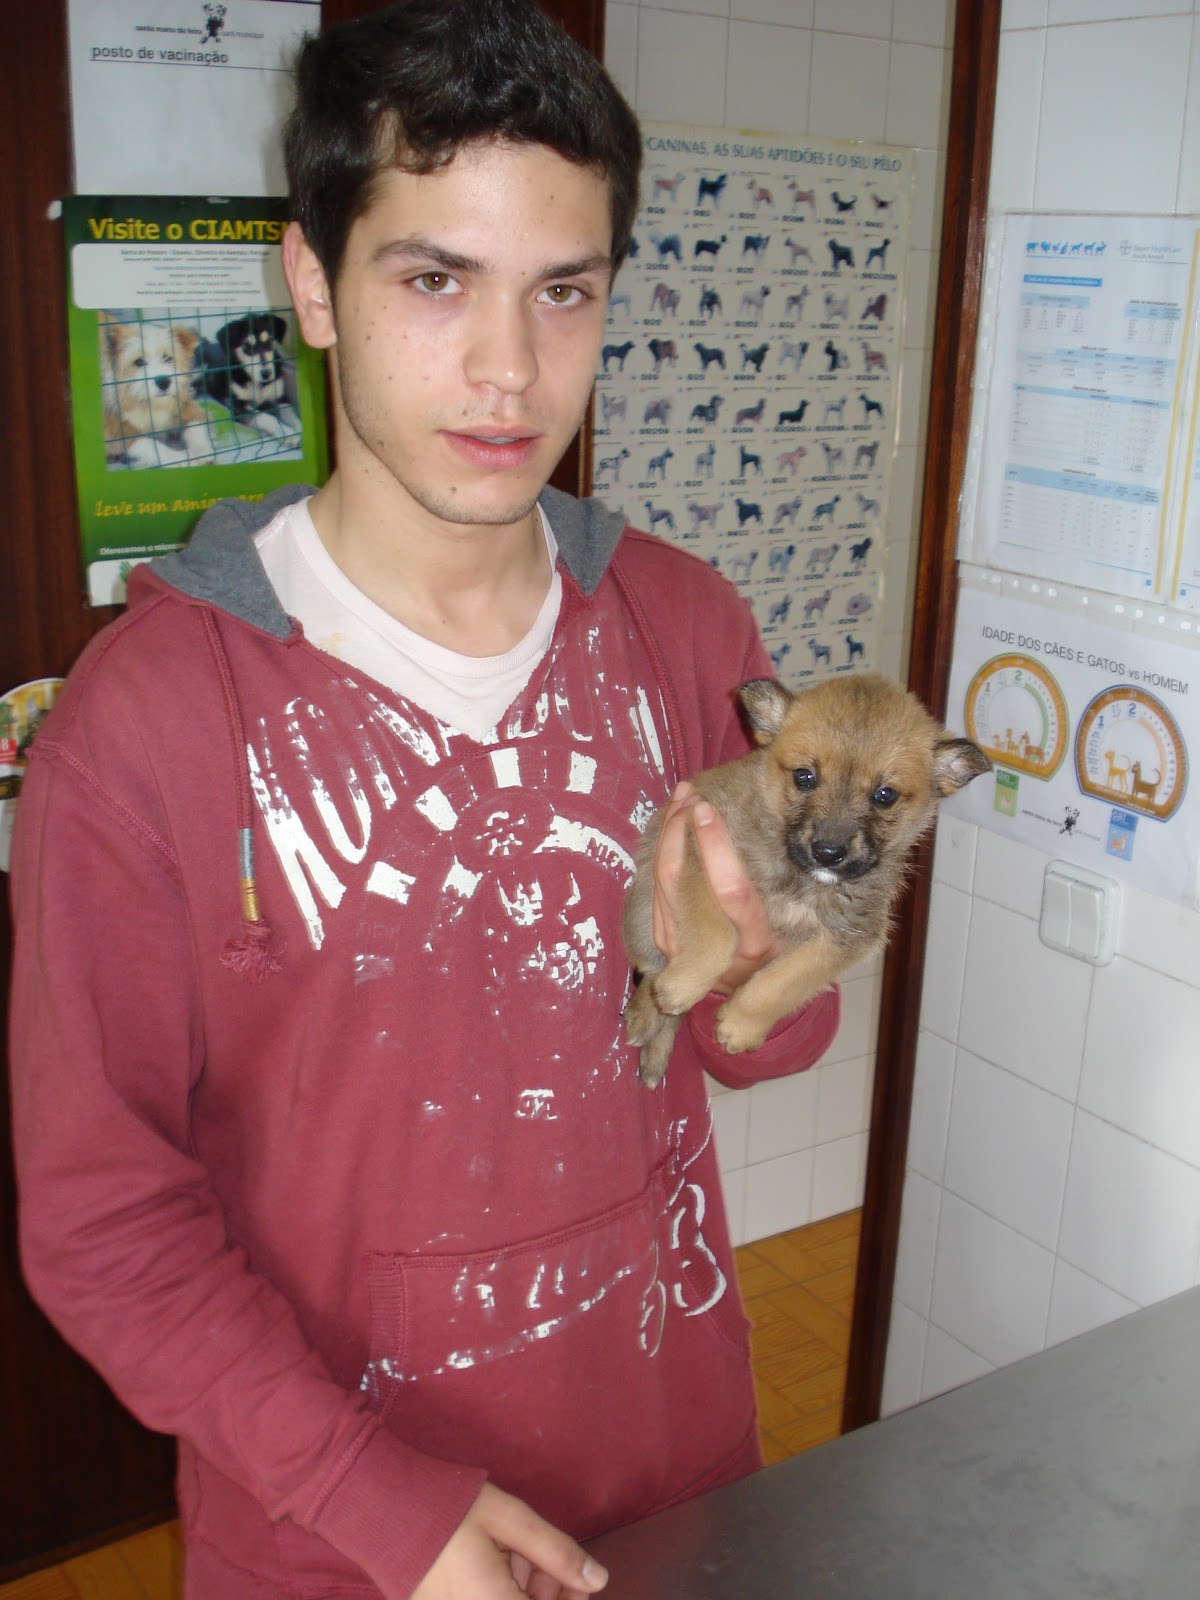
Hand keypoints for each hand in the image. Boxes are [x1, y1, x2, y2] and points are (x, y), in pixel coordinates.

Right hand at [410, 1483, 607, 1599]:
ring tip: (516, 1554)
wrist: (383, 1505)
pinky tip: (496, 1564)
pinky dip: (497, 1592)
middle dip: (544, 1595)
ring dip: (520, 1592)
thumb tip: (599, 1580)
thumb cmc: (450, 1507)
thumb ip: (556, 1553)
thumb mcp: (510, 1519)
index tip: (576, 1581)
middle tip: (541, 1559)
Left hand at [650, 782, 780, 994]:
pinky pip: (656, 889)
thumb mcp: (801, 930)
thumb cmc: (786, 950)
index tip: (708, 810)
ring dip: (668, 834)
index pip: (730, 891)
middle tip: (691, 795)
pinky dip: (660, 853)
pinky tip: (670, 826)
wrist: (750, 991)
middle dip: (681, 831)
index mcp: (756, 945)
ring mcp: (681, 948)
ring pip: (663, 882)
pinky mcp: (665, 940)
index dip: (714, 847)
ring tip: (682, 798)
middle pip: (683, 881)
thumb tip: (786, 837)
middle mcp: (714, 950)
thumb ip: (787, 895)